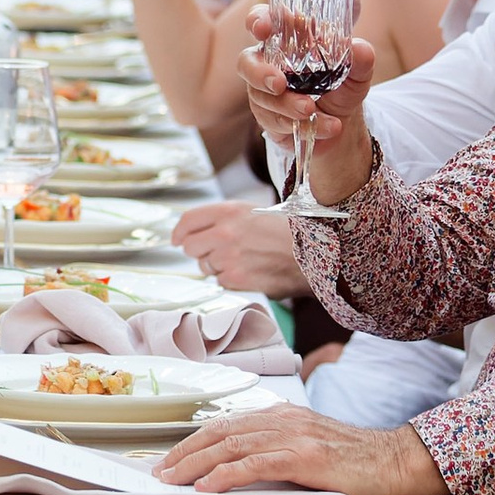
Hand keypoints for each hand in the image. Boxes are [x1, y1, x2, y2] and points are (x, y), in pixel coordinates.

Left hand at [151, 404, 442, 494]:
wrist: (399, 464)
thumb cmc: (360, 466)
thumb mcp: (313, 452)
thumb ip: (282, 456)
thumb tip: (246, 476)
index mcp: (285, 416)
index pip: (228, 424)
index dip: (195, 441)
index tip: (171, 459)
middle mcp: (285, 419)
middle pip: (221, 431)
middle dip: (185, 452)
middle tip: (159, 472)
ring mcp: (295, 436)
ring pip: (231, 445)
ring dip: (195, 464)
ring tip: (171, 481)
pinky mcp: (306, 457)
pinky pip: (256, 464)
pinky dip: (226, 475)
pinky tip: (206, 487)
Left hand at [170, 201, 302, 293]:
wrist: (317, 252)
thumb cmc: (289, 231)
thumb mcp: (255, 211)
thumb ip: (225, 219)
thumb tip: (199, 232)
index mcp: (229, 211)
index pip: (188, 220)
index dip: (179, 232)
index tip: (177, 240)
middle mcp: (225, 232)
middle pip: (190, 247)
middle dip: (201, 252)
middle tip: (219, 252)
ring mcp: (229, 257)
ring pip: (205, 267)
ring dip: (217, 267)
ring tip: (244, 261)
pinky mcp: (237, 279)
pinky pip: (221, 282)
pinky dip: (232, 281)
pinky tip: (250, 273)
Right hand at [239, 6, 377, 200]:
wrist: (342, 126)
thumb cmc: (343, 88)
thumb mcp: (358, 74)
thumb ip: (361, 59)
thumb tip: (359, 48)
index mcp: (287, 41)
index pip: (263, 20)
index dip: (257, 20)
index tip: (263, 29)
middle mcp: (269, 63)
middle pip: (246, 62)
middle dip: (260, 73)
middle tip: (279, 83)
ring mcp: (264, 93)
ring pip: (262, 97)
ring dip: (288, 106)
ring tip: (312, 111)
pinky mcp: (268, 119)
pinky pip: (275, 122)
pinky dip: (303, 126)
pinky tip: (328, 126)